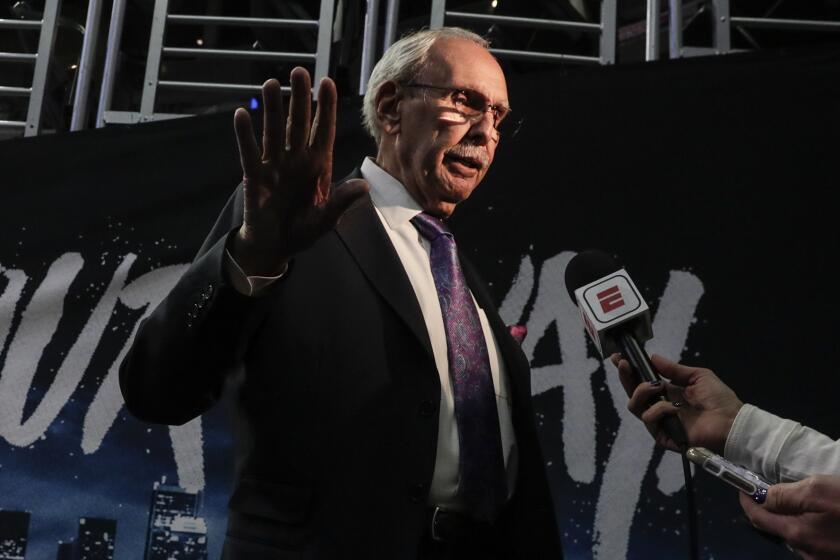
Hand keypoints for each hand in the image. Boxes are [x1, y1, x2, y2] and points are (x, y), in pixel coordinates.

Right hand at [231, 68, 368, 275]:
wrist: (276, 247)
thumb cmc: (304, 231)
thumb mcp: (327, 219)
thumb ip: (342, 202)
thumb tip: (364, 187)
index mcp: (318, 166)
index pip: (323, 131)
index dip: (326, 107)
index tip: (328, 82)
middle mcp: (297, 160)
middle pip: (298, 123)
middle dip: (300, 98)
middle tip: (299, 71)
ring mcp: (275, 166)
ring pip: (274, 131)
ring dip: (272, 108)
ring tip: (271, 83)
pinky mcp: (255, 176)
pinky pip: (250, 152)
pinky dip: (245, 135)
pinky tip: (242, 114)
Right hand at [612, 354, 742, 452]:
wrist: (731, 421)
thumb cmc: (719, 399)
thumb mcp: (697, 376)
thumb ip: (674, 369)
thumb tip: (653, 357)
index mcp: (667, 393)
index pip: (642, 381)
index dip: (629, 370)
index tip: (618, 357)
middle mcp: (660, 407)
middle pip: (633, 393)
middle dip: (625, 377)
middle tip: (624, 364)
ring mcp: (660, 422)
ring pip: (635, 406)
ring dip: (642, 392)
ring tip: (656, 386)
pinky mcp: (663, 436)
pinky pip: (649, 420)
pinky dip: (659, 410)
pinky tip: (673, 408)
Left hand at [740, 475, 839, 559]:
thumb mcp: (817, 489)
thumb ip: (786, 495)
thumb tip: (765, 498)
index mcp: (798, 533)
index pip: (758, 518)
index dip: (747, 502)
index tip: (743, 489)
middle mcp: (806, 551)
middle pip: (774, 528)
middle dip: (766, 510)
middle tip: (767, 492)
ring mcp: (820, 557)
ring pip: (792, 535)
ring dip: (786, 519)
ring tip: (792, 503)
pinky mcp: (832, 556)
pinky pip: (808, 541)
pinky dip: (803, 527)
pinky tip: (811, 516)